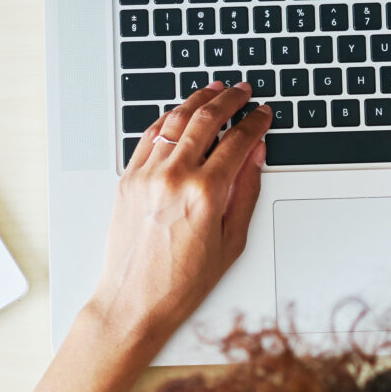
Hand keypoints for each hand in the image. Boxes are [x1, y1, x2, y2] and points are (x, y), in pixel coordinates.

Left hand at [89, 82, 271, 342]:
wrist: (135, 301)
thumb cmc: (183, 282)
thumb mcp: (232, 241)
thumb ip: (246, 192)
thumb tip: (255, 155)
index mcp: (206, 193)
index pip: (237, 141)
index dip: (255, 122)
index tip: (263, 114)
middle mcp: (174, 177)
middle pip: (206, 120)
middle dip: (229, 100)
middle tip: (242, 91)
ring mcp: (147, 175)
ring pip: (175, 120)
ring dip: (197, 100)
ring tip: (213, 90)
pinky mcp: (128, 179)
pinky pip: (149, 136)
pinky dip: (167, 119)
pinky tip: (179, 113)